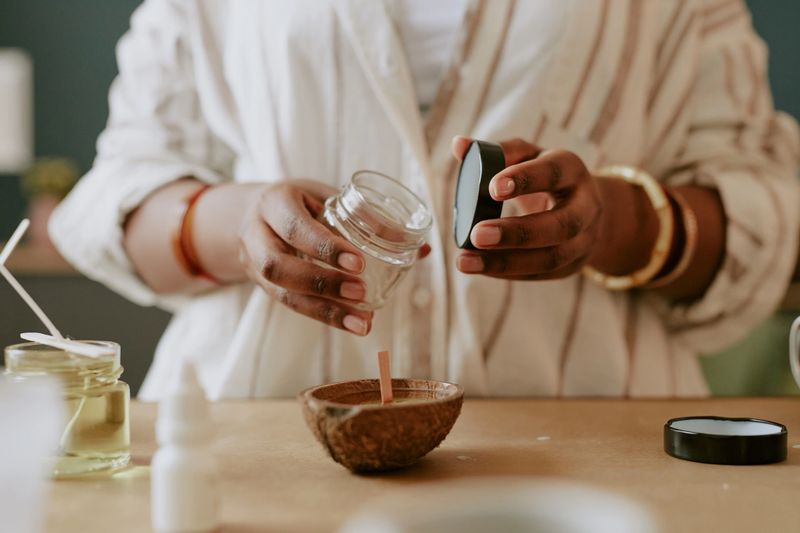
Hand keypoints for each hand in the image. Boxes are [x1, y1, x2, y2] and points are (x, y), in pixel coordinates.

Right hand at [237, 180, 373, 334]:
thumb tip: (424, 250)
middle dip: (322, 283)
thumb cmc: (299, 202)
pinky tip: (351, 323)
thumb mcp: (325, 196)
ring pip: (282, 295)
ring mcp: (254, 264)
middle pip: (278, 266)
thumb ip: (367, 218)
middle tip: (360, 292)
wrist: (249, 214)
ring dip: (325, 312)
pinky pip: (291, 306)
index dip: (325, 247)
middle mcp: (256, 235)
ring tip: (361, 323)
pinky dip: (323, 316)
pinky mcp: (263, 287)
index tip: (359, 264)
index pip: (295, 227)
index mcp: (274, 203)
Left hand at [452, 137, 603, 279]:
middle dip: (516, 233)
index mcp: (572, 170)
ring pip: (551, 257)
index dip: (526, 179)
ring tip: (465, 261)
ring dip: (506, 262)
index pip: (553, 173)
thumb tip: (458, 145)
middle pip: (560, 225)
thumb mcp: (527, 156)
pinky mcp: (572, 265)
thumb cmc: (544, 175)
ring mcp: (583, 240)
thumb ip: (495, 152)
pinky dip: (507, 272)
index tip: (492, 187)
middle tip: (476, 235)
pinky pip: (540, 274)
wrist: (585, 208)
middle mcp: (586, 206)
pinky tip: (479, 267)